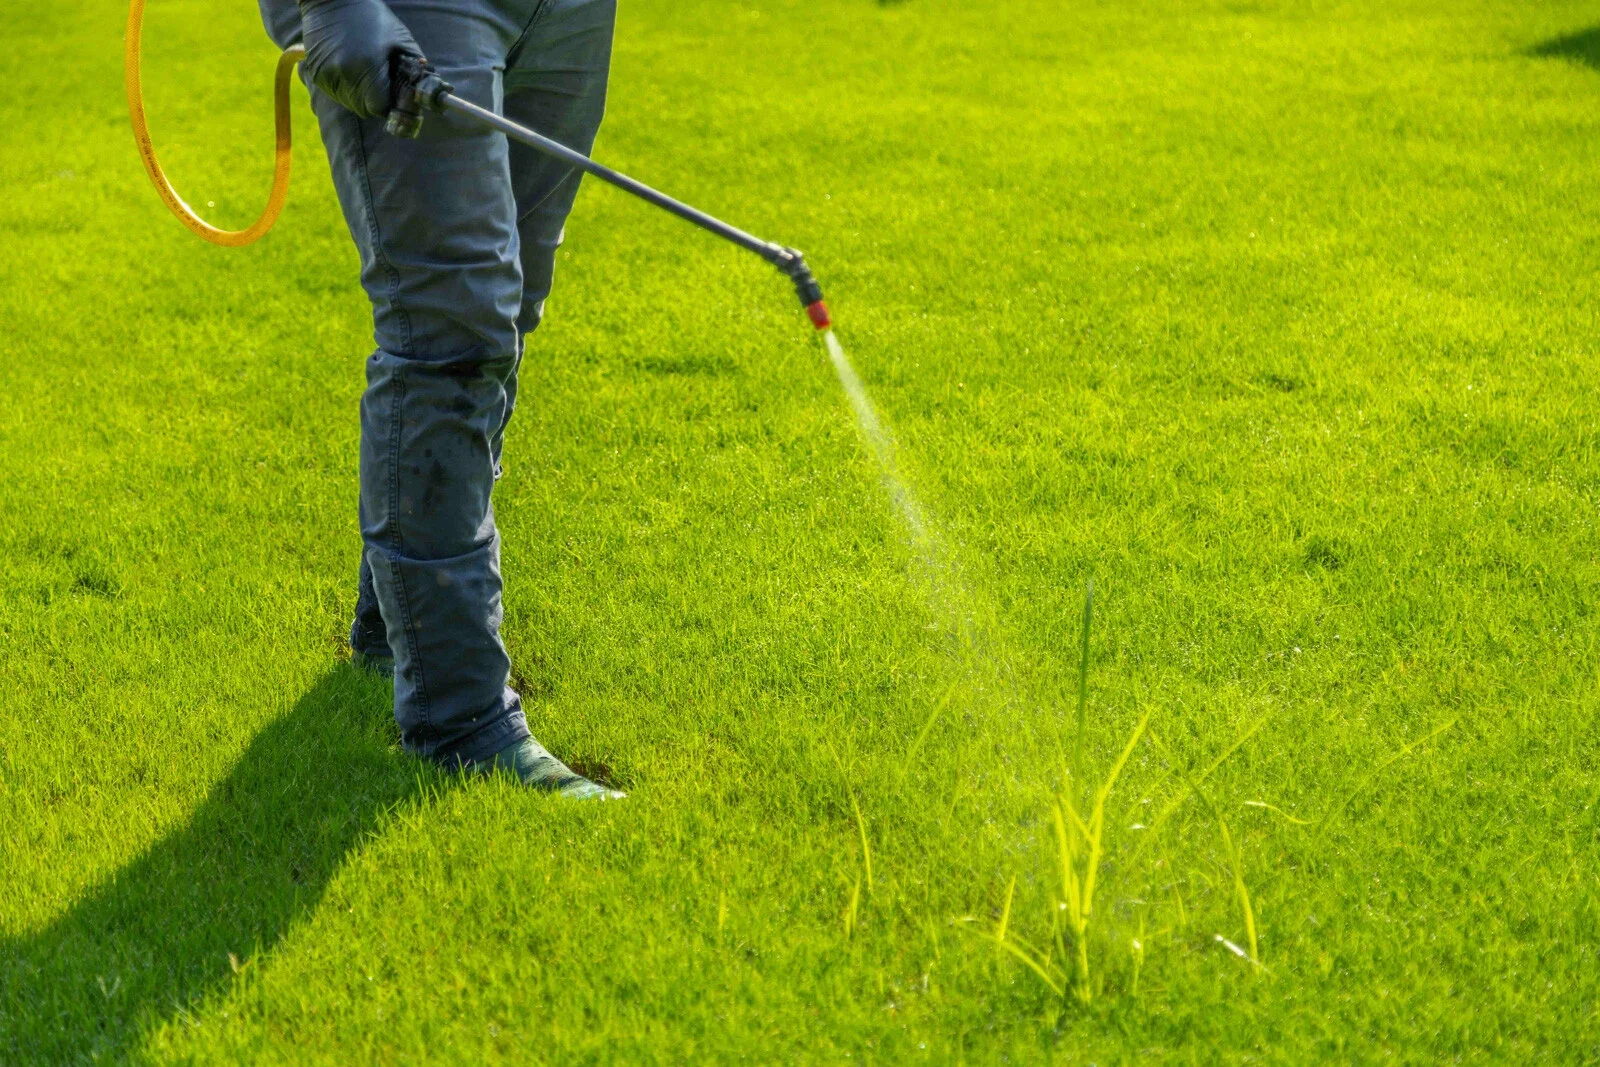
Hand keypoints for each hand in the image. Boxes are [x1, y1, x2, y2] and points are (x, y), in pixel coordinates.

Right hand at [300, 0, 421, 118]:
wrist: (332, 0)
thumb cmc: (371, 16)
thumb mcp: (400, 39)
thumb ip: (414, 69)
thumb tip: (423, 93)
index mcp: (366, 65)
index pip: (379, 108)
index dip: (389, 105)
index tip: (394, 96)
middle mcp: (343, 73)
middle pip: (364, 109)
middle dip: (376, 102)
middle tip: (381, 84)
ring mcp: (326, 74)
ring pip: (349, 104)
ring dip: (360, 97)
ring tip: (365, 74)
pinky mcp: (315, 73)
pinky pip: (335, 93)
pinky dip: (345, 88)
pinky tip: (350, 69)